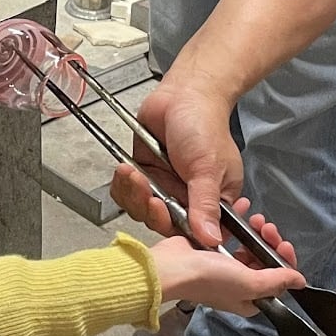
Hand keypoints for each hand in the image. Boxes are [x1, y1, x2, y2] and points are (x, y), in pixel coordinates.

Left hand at [109, 73, 242, 245]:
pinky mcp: (143, 173)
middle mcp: (186, 198)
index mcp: (212, 203)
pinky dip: (122, 184)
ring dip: (134, 195)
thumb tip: (210, 239)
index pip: (196, 234)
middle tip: (149, 195)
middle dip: (152, 211)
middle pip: (163, 224)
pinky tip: (124, 169)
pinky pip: (126, 191)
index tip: (168, 216)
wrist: (183, 95)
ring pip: (141, 210)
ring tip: (133, 174)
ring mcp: (163, 186)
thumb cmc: (204, 127)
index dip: (179, 232)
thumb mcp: (208, 168)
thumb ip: (206, 204)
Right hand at [149, 198, 305, 316]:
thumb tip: (301, 282)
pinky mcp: (208, 249)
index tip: (283, 243)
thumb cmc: (209, 279)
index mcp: (249, 298)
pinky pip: (229, 235)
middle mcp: (238, 284)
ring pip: (247, 247)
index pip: (276, 281)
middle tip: (268, 226)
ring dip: (255, 232)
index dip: (284, 262)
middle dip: (269, 242)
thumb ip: (275, 281)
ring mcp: (222, 266)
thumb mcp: (248, 283)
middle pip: (263, 261)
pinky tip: (242, 210)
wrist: (170, 267)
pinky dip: (237, 224)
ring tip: (255, 218)